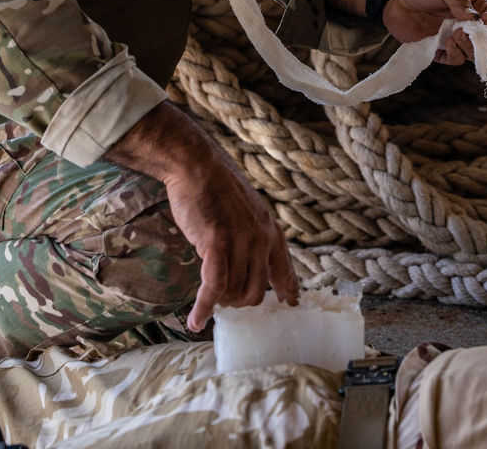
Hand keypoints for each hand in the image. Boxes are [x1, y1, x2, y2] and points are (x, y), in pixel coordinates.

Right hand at [163, 148, 297, 330]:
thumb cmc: (218, 189)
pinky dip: (204, 307)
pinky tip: (196, 321)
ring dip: (220, 301)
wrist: (197, 166)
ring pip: (234, 291)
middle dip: (238, 300)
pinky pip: (214, 287)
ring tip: (209, 296)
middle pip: (255, 291)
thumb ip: (256, 236)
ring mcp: (240, 241)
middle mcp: (261, 239)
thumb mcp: (249, 211)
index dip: (287, 290)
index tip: (290, 304)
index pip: (285, 270)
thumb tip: (257, 263)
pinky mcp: (216, 243)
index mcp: (271, 231)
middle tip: (224, 297)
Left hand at [382, 0, 486, 66]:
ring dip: (469, 49)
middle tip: (469, 32)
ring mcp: (455, 39)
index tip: (485, 21)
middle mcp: (468, 27)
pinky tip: (448, 44)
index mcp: (476, 9)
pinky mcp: (439, 50)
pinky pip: (454, 60)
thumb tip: (474, 19)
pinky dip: (455, 56)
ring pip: (474, 55)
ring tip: (455, 35)